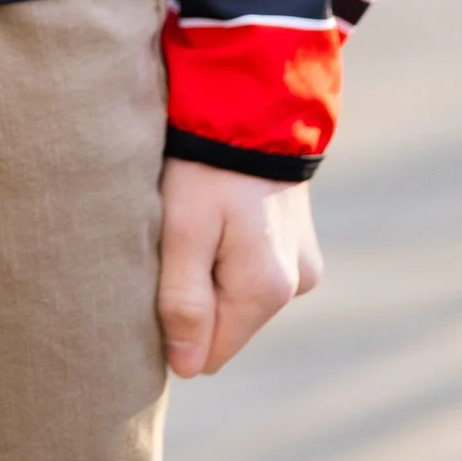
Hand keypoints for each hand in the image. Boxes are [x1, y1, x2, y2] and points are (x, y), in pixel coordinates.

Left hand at [157, 159, 321, 377]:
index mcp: (267, 289)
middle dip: (194, 292)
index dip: (176, 325)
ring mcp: (302, 259)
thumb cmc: (205, 160)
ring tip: (196, 214)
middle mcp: (295, 284)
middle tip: (174, 237)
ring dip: (211, 266)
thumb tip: (185, 368)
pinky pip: (254, 264)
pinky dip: (230, 246)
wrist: (250, 92)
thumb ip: (183, 300)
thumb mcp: (182, 227)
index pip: (210, 353)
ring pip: (238, 292)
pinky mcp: (299, 236)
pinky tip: (218, 207)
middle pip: (225, 322)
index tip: (159, 276)